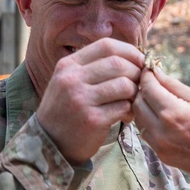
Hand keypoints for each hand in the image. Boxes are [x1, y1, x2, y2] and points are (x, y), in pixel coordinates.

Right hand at [35, 38, 144, 164]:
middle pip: (118, 63)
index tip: (140, 62)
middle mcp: (72, 79)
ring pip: (124, 85)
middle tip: (140, 84)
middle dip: (136, 72)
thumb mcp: (69, 81)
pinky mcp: (92, 119)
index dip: (129, 52)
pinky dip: (130, 111)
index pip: (106, 46)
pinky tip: (125, 116)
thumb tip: (132, 56)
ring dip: (135, 93)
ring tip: (131, 102)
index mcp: (68, 65)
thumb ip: (93, 67)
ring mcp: (81, 99)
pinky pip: (123, 107)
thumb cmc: (66, 110)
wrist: (49, 143)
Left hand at [133, 67, 189, 178]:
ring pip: (139, 120)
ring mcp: (160, 146)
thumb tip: (157, 73)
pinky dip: (149, 123)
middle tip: (154, 83)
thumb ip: (175, 87)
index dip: (147, 75)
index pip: (148, 88)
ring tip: (158, 100)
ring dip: (144, 108)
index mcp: (173, 113)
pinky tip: (163, 118)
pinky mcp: (163, 156)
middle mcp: (161, 131)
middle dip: (143, 90)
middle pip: (138, 104)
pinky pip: (147, 135)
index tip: (150, 69)